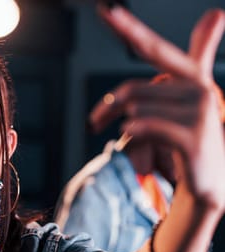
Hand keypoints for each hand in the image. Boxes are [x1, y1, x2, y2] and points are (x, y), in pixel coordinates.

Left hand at [90, 5, 224, 210]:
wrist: (209, 179)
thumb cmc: (190, 137)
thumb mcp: (186, 99)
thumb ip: (195, 57)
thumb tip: (218, 11)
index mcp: (191, 76)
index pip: (153, 49)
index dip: (128, 29)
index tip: (106, 9)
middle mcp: (199, 88)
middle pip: (130, 90)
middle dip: (106, 108)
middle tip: (93, 122)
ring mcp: (199, 112)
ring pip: (134, 111)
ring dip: (123, 127)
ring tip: (133, 139)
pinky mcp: (193, 136)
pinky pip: (144, 127)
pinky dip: (133, 135)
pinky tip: (140, 141)